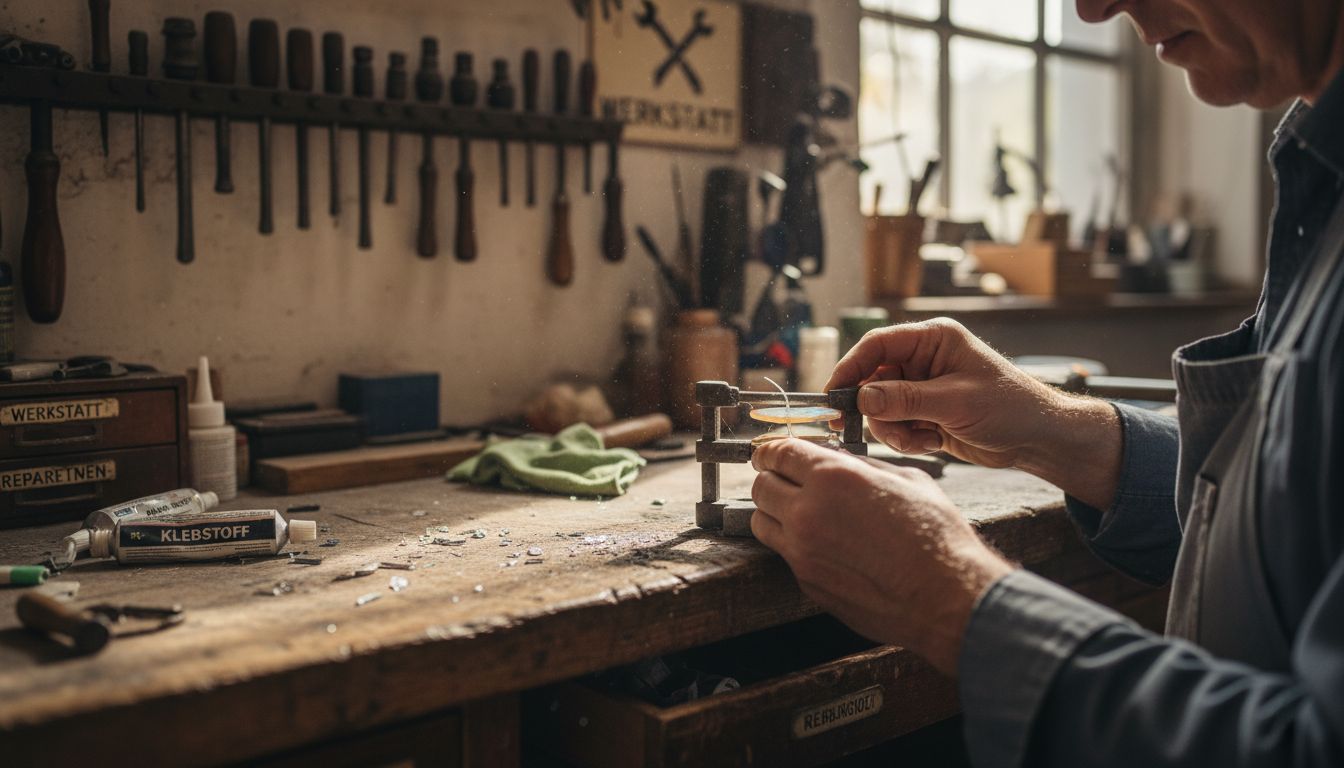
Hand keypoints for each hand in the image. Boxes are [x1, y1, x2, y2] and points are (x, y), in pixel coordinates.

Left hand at [750, 438, 1013, 674]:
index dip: (772, 450)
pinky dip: (794, 544)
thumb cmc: (935, 536)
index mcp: (832, 477)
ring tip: (797, 511)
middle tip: (784, 479)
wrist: (945, 596)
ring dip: (774, 512)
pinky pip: (785, 554)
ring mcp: (802, 551)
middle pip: (760, 486)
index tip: (771, 453)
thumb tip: (841, 460)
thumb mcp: (906, 480)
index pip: (778, 453)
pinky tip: (822, 543)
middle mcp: (807, 512)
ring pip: (762, 522)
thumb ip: (864, 466)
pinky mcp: (807, 582)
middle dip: (771, 478)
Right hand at [826, 318, 1121, 510]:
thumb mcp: (955, 402)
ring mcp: (922, 387)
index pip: (877, 345)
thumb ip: (905, 399)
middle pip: (872, 378)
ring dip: (893, 428)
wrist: (1037, 438)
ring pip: (880, 407)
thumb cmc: (1009, 407)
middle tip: (872, 430)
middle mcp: (923, 359)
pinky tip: (932, 442)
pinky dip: (906, 438)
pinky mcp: (924, 412)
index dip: (851, 367)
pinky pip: (895, 425)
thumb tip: (861, 398)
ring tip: (920, 438)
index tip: (834, 394)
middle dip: (874, 408)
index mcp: (932, 339)